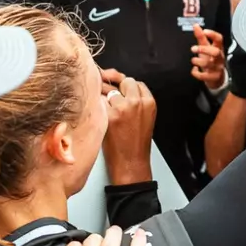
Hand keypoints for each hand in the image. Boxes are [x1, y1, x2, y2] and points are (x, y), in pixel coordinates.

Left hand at [101, 68, 156, 183]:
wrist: (130, 164)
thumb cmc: (135, 144)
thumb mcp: (145, 118)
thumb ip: (137, 101)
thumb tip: (120, 86)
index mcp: (149, 102)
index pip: (136, 82)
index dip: (126, 87)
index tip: (121, 91)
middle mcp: (137, 102)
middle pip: (124, 81)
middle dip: (117, 89)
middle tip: (112, 102)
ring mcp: (122, 107)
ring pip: (108, 90)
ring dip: (105, 98)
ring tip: (107, 115)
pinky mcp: (108, 115)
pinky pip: (98, 100)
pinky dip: (96, 107)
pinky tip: (99, 117)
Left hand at [189, 24, 226, 86]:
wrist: (216, 78)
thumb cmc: (210, 59)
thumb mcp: (206, 48)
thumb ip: (201, 37)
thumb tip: (195, 25)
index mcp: (218, 48)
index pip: (219, 39)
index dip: (213, 34)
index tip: (204, 31)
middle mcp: (219, 58)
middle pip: (216, 52)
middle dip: (203, 49)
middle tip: (192, 48)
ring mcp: (217, 68)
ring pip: (208, 64)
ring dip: (198, 61)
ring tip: (193, 60)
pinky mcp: (212, 77)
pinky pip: (203, 76)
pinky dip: (196, 73)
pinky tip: (194, 70)